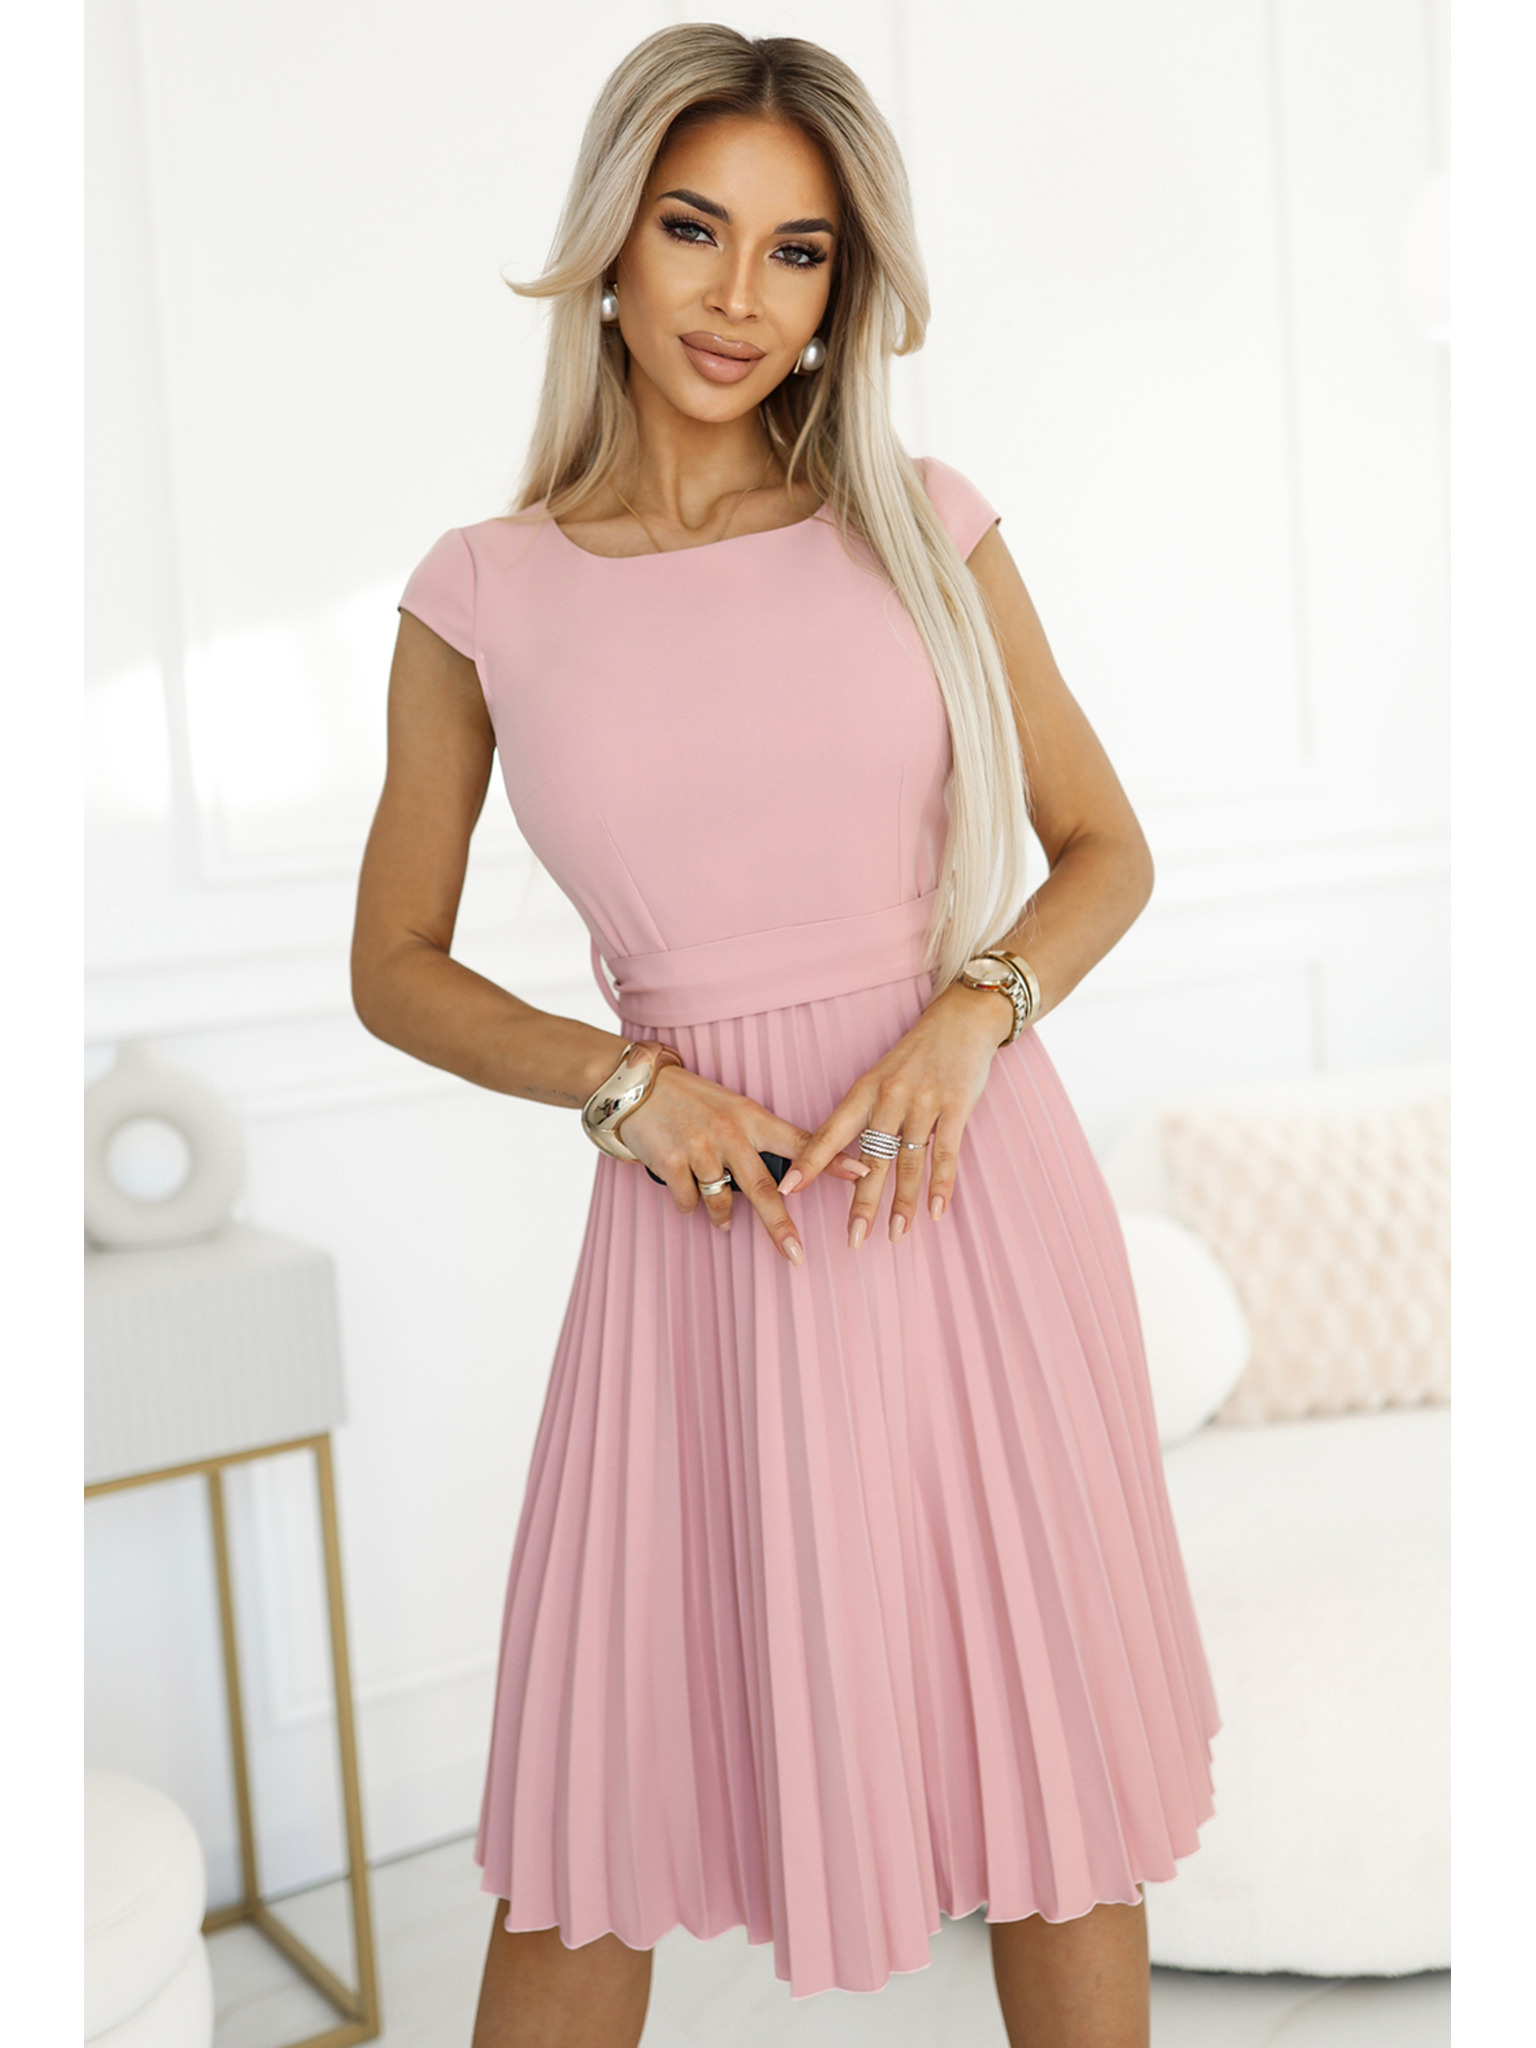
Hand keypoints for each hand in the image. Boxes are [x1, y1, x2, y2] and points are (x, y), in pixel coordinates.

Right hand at [618, 1063, 870, 1264]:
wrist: (636, 1085)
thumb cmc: (689, 1098)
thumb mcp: (731, 1106)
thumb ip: (757, 1136)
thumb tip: (784, 1174)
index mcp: (752, 1117)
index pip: (802, 1140)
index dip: (833, 1160)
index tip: (863, 1174)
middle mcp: (730, 1133)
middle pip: (765, 1188)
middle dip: (780, 1226)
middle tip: (796, 1253)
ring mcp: (701, 1147)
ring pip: (722, 1199)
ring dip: (723, 1216)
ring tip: (723, 1222)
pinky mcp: (672, 1161)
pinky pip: (688, 1199)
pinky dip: (689, 1204)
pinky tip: (687, 1195)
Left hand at [778, 982, 1011, 1245]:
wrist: (961, 1019)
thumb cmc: (916, 1055)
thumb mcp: (880, 1077)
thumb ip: (863, 1116)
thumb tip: (840, 1160)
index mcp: (864, 1090)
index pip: (830, 1132)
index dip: (808, 1163)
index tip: (787, 1189)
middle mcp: (890, 1097)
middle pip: (871, 1158)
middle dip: (862, 1202)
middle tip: (853, 1238)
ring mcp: (924, 1102)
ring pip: (909, 1161)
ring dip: (903, 1202)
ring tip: (896, 1235)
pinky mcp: (956, 1106)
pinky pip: (945, 1152)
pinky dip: (941, 1184)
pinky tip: (935, 1210)